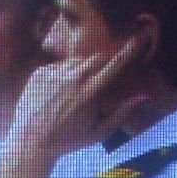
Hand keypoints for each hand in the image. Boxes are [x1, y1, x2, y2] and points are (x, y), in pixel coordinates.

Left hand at [11, 40, 147, 157]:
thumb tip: (145, 97)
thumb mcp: (99, 132)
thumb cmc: (69, 140)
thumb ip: (123, 113)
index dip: (131, 49)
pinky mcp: (40, 71)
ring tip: (75, 92)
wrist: (30, 140)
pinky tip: (57, 94)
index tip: (141, 36)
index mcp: (92, 91)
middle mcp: (74, 76)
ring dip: (82, 70)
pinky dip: (63, 75)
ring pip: (78, 61)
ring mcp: (55, 72)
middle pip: (98, 58)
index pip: (117, 63)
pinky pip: (58, 66)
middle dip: (103, 66)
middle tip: (99, 83)